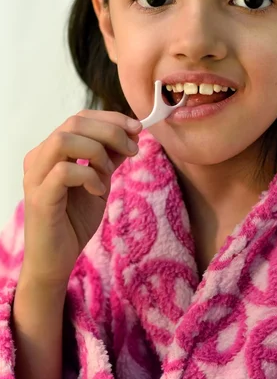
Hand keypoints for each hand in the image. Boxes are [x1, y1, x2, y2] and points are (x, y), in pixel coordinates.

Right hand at [21, 110, 140, 285]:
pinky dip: (88, 176)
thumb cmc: (74, 221)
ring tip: (108, 172)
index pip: (79, 119)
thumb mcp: (99, 182)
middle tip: (133, 149)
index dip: (111, 119)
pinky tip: (98, 190)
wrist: (57, 260)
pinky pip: (64, 171)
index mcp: (51, 151)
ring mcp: (36, 176)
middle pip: (74, 123)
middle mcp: (39, 158)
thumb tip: (130, 134)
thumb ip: (109, 158)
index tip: (138, 128)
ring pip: (64, 140)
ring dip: (96, 151)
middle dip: (111, 130)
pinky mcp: (40, 197)